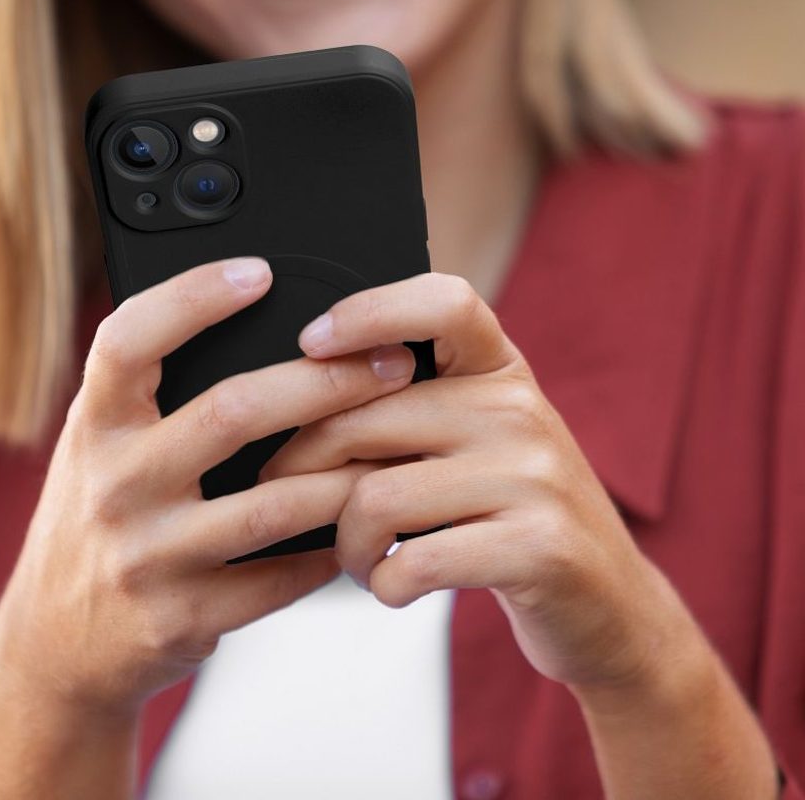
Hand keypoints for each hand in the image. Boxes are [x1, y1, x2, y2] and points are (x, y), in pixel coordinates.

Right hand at [0, 257, 419, 719]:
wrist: (53, 644)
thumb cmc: (96, 517)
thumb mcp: (98, 446)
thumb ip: (149, 393)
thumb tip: (252, 320)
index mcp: (95, 425)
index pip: (129, 340)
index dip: (192, 297)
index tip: (259, 271)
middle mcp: (114, 485)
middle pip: (232, 412)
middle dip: (325, 382)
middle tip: (391, 363)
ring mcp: (147, 556)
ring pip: (272, 505)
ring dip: (347, 474)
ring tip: (399, 445)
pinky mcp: (182, 616)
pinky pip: (278, 579)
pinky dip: (330, 548)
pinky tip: (363, 523)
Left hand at [257, 272, 687, 693]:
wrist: (610, 602)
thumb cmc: (512, 514)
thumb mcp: (478, 438)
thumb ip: (410, 407)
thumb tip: (293, 397)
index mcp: (501, 370)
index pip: (443, 302)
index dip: (369, 310)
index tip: (311, 343)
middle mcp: (520, 409)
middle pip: (365, 419)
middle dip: (306, 471)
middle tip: (293, 501)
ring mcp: (534, 476)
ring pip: (376, 497)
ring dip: (347, 544)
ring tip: (358, 556)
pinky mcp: (539, 547)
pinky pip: (413, 562)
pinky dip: (383, 583)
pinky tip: (393, 583)